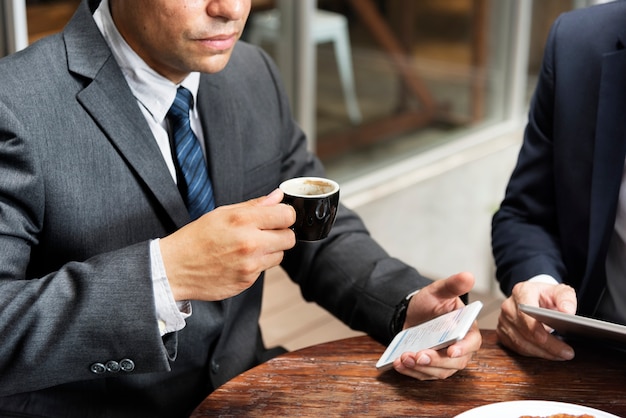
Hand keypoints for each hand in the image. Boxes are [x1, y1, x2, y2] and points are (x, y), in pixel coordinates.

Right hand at [160, 188, 295, 300]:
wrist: (175, 269)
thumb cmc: (196, 238)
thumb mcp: (222, 214)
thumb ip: (254, 205)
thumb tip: (277, 197)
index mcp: (243, 221)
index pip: (286, 215)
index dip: (285, 215)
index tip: (279, 217)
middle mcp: (250, 243)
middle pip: (289, 238)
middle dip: (281, 234)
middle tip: (266, 233)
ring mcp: (250, 264)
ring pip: (280, 255)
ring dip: (270, 251)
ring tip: (249, 247)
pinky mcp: (247, 281)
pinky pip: (264, 269)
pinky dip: (257, 264)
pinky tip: (239, 260)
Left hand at [392, 272, 481, 379]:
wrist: (413, 313)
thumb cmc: (430, 303)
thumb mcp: (438, 291)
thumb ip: (452, 285)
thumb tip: (468, 276)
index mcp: (467, 330)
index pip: (471, 343)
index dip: (463, 348)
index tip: (451, 351)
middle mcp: (460, 349)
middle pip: (454, 363)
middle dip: (435, 361)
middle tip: (418, 356)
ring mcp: (445, 361)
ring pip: (438, 371)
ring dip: (420, 368)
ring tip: (403, 359)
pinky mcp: (431, 367)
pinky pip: (423, 374)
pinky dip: (410, 371)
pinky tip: (398, 364)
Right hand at [496, 281, 576, 359]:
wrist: (533, 299)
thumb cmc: (546, 296)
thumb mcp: (559, 291)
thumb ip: (566, 298)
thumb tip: (568, 311)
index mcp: (521, 292)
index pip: (524, 310)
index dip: (532, 325)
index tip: (545, 337)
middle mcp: (508, 306)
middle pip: (524, 330)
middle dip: (546, 345)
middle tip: (566, 353)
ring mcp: (503, 321)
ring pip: (520, 342)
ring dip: (542, 352)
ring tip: (561, 355)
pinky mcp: (502, 333)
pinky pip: (517, 348)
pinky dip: (534, 353)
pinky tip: (548, 354)